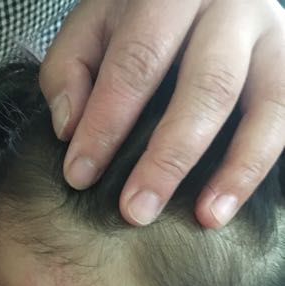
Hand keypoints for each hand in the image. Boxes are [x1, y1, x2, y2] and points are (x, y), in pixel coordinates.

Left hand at [40, 0, 284, 226]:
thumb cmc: (135, 21)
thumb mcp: (92, 29)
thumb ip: (69, 71)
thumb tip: (69, 129)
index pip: (138, 60)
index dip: (107, 122)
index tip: (80, 176)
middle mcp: (230, 7)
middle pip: (207, 86)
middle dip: (168, 157)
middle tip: (136, 211)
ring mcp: (270, 35)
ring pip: (265, 104)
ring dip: (234, 168)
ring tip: (205, 217)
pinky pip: (284, 119)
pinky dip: (256, 167)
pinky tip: (226, 206)